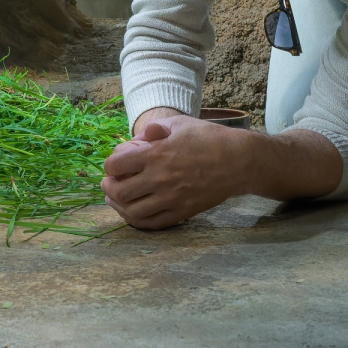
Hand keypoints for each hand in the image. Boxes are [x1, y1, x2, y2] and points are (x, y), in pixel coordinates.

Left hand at [101, 111, 252, 229]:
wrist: (239, 161)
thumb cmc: (209, 138)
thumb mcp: (178, 124)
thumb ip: (151, 130)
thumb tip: (134, 142)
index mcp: (156, 154)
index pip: (115, 166)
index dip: (110, 165)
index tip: (115, 164)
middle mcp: (160, 179)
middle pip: (119, 191)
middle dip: (108, 187)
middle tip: (109, 183)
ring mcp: (171, 199)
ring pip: (131, 212)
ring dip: (118, 206)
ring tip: (116, 200)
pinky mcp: (182, 213)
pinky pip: (152, 224)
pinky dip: (136, 220)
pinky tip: (133, 212)